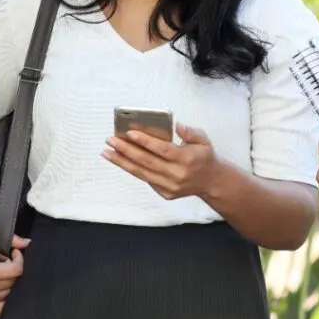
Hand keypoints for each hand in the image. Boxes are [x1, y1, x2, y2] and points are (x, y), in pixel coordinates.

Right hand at [0, 229, 28, 317]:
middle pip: (12, 282)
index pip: (17, 270)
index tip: (13, 253)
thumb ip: (12, 239)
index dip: (19, 259)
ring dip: (5, 284)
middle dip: (11, 270)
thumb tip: (28, 243)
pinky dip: (0, 301)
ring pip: (6, 295)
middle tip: (4, 262)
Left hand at [102, 123, 219, 199]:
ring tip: (107, 152)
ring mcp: (170, 186)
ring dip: (122, 162)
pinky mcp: (165, 193)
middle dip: (126, 150)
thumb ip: (190, 131)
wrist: (211, 182)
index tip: (129, 132)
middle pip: (147, 161)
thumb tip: (176, 126)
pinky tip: (120, 161)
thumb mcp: (203, 139)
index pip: (162, 149)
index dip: (145, 141)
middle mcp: (177, 174)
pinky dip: (132, 170)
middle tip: (110, 140)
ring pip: (142, 173)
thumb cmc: (204, 156)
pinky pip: (145, 179)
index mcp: (186, 159)